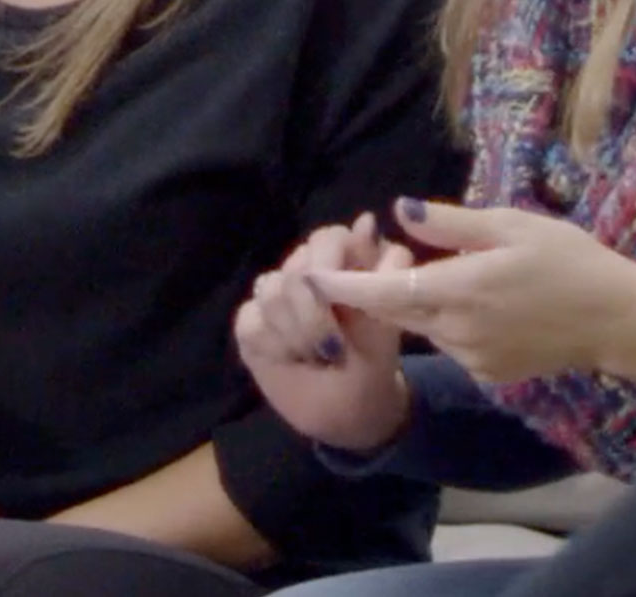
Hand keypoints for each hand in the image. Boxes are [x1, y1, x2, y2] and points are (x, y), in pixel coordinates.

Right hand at [234, 213, 415, 452]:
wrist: (346, 417)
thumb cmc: (372, 369)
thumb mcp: (384, 329)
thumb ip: (376, 277)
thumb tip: (366, 219)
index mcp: (348, 264)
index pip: (331, 238)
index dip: (333, 265)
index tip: (344, 301)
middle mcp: (310, 269)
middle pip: (297, 266)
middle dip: (313, 313)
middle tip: (332, 349)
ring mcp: (277, 292)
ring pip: (272, 290)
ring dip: (298, 334)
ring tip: (317, 357)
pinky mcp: (252, 319)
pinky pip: (253, 320)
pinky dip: (275, 346)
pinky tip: (290, 359)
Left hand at [310, 200, 635, 390]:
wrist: (618, 320)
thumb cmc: (569, 260)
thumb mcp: (511, 225)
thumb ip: (452, 223)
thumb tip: (400, 211)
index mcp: (461, 290)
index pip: (384, 292)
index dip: (343, 287)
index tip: (308, 278)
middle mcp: (458, 331)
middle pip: (397, 311)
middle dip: (375, 291)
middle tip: (362, 261)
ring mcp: (473, 358)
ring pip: (424, 327)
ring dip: (417, 304)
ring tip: (444, 274)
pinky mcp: (488, 374)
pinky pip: (451, 344)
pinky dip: (449, 323)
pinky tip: (480, 304)